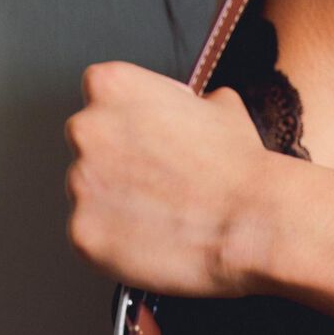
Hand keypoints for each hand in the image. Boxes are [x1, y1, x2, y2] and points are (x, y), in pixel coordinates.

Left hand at [63, 61, 266, 296]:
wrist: (254, 222)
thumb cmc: (241, 168)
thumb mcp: (221, 106)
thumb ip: (187, 104)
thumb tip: (194, 110)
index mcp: (111, 87)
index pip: (101, 100)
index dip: (131, 126)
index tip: (150, 146)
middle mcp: (85, 130)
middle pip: (89, 149)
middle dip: (117, 167)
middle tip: (158, 188)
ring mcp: (79, 186)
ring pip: (89, 197)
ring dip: (116, 208)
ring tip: (162, 220)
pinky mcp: (82, 235)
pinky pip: (91, 241)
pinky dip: (115, 247)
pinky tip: (152, 244)